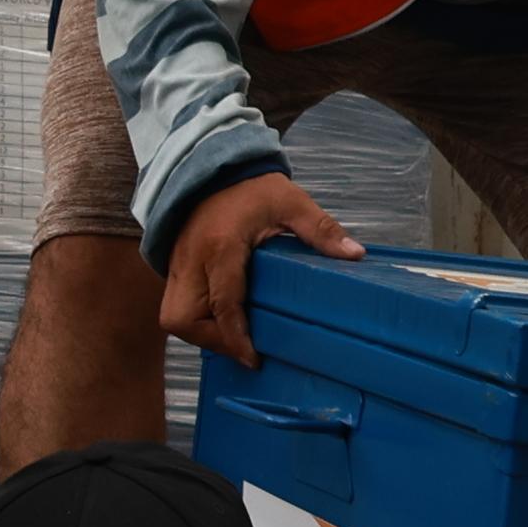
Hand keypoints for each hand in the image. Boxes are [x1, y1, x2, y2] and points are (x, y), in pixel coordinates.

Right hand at [160, 170, 363, 369]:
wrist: (213, 167)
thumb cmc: (252, 188)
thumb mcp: (291, 203)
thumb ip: (320, 229)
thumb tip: (354, 255)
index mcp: (221, 246)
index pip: (222, 303)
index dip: (236, 337)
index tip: (254, 358)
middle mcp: (190, 260)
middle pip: (184, 318)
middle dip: (211, 340)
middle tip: (242, 347)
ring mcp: (177, 264)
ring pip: (175, 317)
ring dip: (201, 333)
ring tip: (233, 337)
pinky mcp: (173, 267)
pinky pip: (176, 306)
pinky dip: (196, 320)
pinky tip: (222, 321)